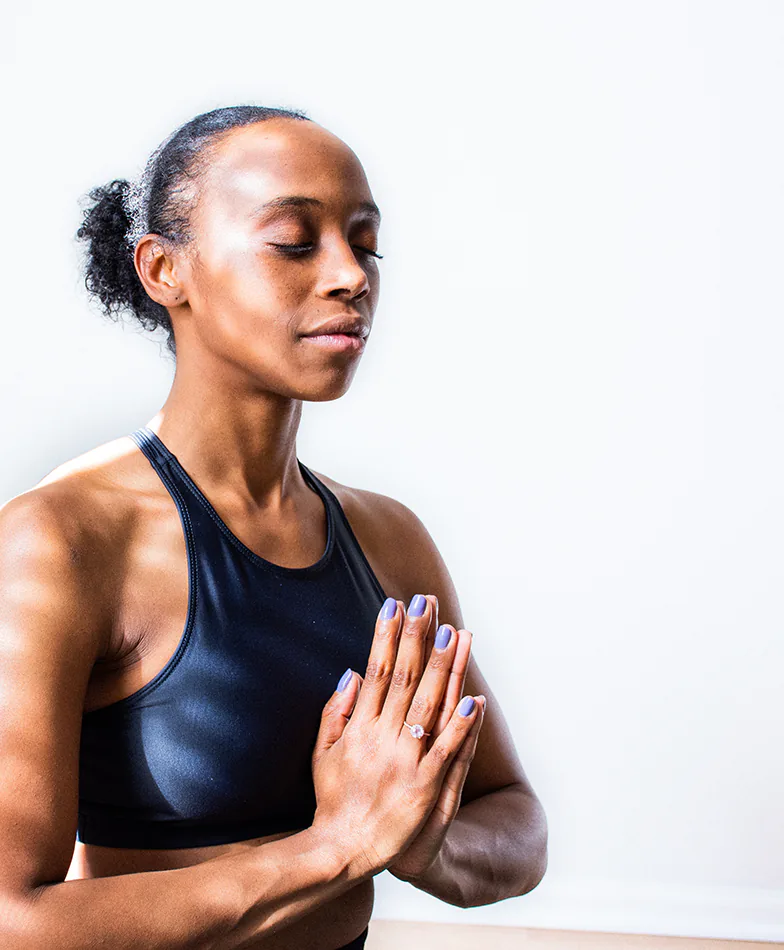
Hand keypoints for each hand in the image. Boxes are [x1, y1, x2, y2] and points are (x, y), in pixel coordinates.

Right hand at [310, 593, 483, 878]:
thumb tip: (350, 672)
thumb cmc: (334, 800)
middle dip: (417, 637)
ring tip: (455, 633)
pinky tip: (473, 699)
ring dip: (443, 668)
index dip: (387, 636)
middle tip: (427, 602)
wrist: (343, 850)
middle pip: (405, 678)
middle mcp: (381, 737)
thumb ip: (335, 711)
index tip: (395, 604)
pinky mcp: (423, 787)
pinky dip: (460, 725)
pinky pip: (445, 751)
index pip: (377, 669)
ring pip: (428, 706)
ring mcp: (404, 761)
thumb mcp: (322, 752)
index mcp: (359, 726)